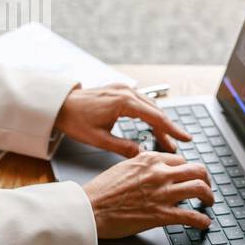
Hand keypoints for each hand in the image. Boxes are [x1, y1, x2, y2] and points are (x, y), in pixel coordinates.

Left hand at [53, 83, 190, 155]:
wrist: (59, 105)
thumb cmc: (75, 121)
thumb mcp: (99, 139)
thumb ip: (123, 148)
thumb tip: (143, 155)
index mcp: (123, 103)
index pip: (155, 117)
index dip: (172, 130)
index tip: (185, 138)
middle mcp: (126, 92)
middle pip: (155, 112)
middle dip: (167, 129)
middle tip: (175, 146)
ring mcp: (123, 89)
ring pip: (149, 106)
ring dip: (158, 122)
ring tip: (165, 140)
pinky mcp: (119, 89)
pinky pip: (140, 102)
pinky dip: (149, 114)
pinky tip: (152, 125)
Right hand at [82, 150, 215, 239]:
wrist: (91, 209)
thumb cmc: (101, 191)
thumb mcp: (123, 167)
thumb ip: (142, 165)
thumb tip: (151, 168)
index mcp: (150, 160)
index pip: (180, 159)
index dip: (187, 169)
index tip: (189, 175)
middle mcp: (160, 173)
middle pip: (197, 170)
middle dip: (205, 179)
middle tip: (206, 187)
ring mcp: (163, 194)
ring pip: (200, 189)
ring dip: (209, 197)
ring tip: (209, 202)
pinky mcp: (161, 214)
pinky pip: (191, 216)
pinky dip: (202, 220)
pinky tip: (204, 223)